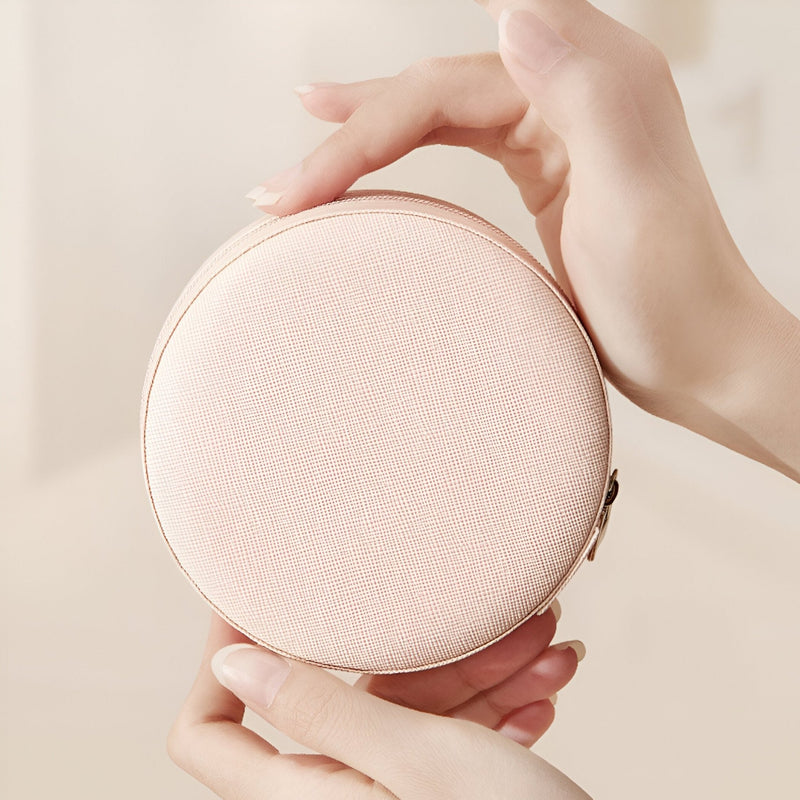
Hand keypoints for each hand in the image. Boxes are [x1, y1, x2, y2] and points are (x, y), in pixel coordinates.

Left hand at [167, 609, 588, 797]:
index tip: (257, 601)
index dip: (220, 662)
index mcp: (302, 799)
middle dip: (425, 654)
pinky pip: (440, 739)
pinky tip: (541, 687)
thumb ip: (321, 709)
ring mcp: (385, 796)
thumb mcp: (417, 761)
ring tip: (545, 648)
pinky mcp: (427, 796)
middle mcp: (334, 799)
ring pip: (407, 713)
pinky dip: (489, 712)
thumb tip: (232, 664)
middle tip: (487, 620)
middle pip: (344, 703)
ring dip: (480, 676)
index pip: (209, 733)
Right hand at [247, 0, 799, 479]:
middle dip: (351, 131)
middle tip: (280, 183)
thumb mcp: (637, 198)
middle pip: (434, 91)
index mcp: (590, 86)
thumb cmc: (674, 298)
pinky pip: (462, 138)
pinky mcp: (547, 169)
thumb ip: (590, 94)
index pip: (446, 87)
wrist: (700, 356)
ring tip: (308, 126)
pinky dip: (411, 143)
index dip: (367, 122)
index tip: (302, 179)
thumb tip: (508, 13)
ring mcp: (557, 131)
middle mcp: (571, 93)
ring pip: (441, 108)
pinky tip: (381, 150)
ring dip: (370, 123)